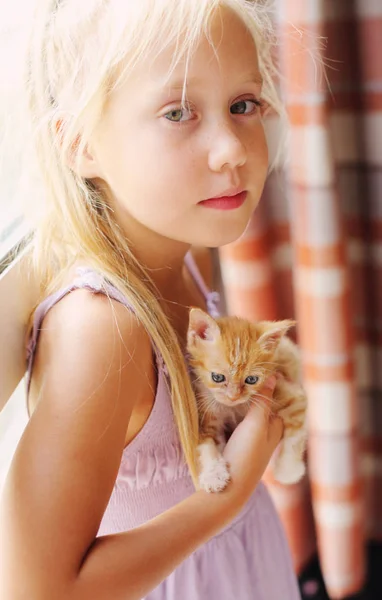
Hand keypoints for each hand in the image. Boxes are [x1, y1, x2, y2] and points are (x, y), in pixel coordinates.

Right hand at [222, 376, 282, 501]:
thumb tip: (273, 376)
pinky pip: (235, 421)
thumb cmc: (246, 455)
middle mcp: (266, 433)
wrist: (227, 489)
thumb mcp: (256, 425)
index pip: (277, 399)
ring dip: (241, 400)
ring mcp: (250, 439)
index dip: (272, 383)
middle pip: (262, 405)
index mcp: (277, 428)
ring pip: (247, 413)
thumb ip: (263, 401)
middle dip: (255, 391)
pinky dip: (232, 411)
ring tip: (234, 380)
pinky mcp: (235, 444)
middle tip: (243, 370)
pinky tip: (224, 402)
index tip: (262, 365)